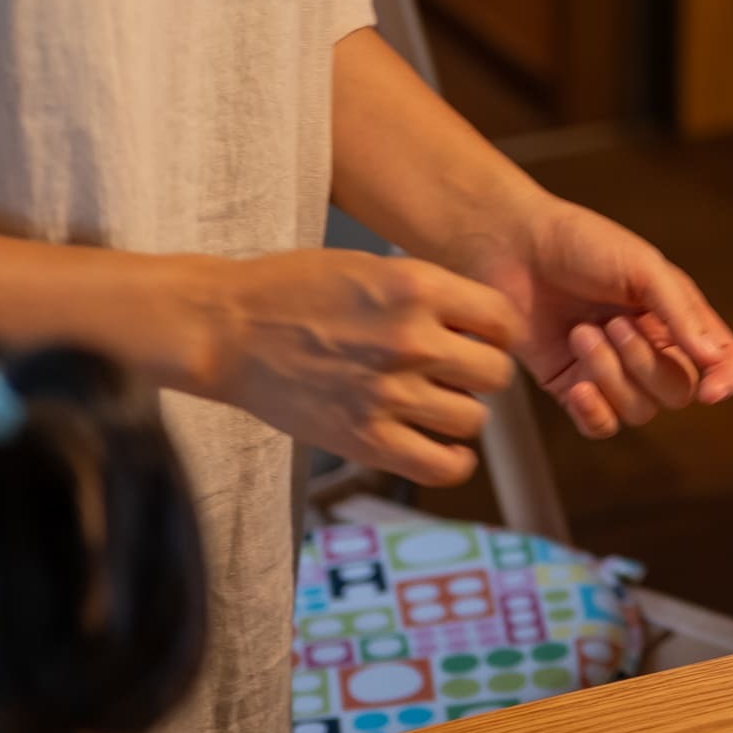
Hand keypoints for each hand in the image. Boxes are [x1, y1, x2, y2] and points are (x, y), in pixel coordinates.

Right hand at [199, 250, 513, 487]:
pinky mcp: (365, 439)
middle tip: (455, 374)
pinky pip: (443, 466)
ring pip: (474, 420)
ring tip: (435, 405)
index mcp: (417, 287)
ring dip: (461, 415)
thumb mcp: (373, 267)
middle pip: (497, 374)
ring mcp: (389, 393)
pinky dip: (452, 461)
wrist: (229, 328)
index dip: (497, 333)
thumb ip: (430, 293)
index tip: (479, 339)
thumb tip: (481, 326)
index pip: (504, 321)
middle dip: (481, 374)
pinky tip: (440, 447)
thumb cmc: (296, 290)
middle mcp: (411, 340)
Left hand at [468, 198, 732, 437]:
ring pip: (638, 410)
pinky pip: (601, 426)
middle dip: (645, 364)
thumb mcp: (642, 266)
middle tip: (612, 324)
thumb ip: (680, 312)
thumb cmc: (582, 243)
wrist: (514, 247)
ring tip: (580, 333)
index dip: (725, 379)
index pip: (722, 358)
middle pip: (677, 391)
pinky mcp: (573, 388)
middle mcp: (650, 347)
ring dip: (611, 376)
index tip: (711, 392)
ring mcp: (612, 372)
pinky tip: (577, 387)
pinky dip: (594, 413)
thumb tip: (714, 360)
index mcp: (676, 315)